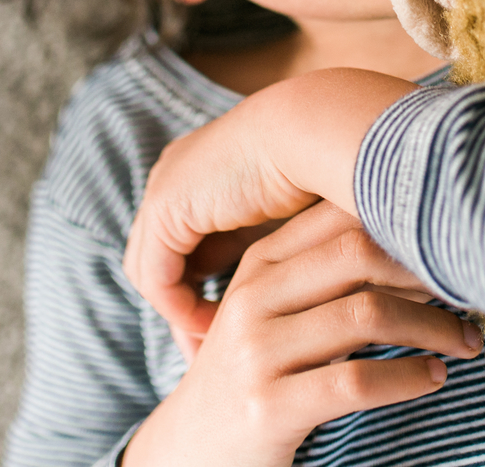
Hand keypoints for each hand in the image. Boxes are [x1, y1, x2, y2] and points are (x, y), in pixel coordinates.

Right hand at [121, 201, 482, 466]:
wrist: (191, 448)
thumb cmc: (251, 371)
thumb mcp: (271, 311)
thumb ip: (322, 273)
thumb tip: (414, 240)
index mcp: (259, 265)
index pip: (340, 218)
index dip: (402, 224)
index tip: (448, 244)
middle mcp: (252, 298)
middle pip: (358, 255)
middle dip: (425, 272)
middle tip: (468, 293)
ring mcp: (257, 352)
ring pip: (366, 316)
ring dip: (432, 328)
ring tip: (463, 342)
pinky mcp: (269, 406)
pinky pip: (357, 381)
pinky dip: (409, 377)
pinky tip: (433, 378)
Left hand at [124, 68, 417, 338]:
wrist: (318, 128)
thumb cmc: (330, 163)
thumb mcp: (302, 211)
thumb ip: (289, 242)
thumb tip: (313, 285)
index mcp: (205, 169)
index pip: (190, 242)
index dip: (208, 287)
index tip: (234, 331)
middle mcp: (176, 176)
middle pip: (165, 259)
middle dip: (186, 309)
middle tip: (211, 356)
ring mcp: (164, 191)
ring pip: (154, 273)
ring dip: (183, 316)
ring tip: (217, 349)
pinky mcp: (164, 211)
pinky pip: (156, 278)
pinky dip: (180, 310)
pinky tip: (213, 330)